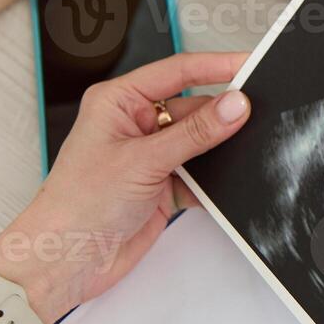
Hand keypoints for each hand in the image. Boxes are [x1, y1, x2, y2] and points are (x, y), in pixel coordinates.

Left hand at [0, 51, 250, 323]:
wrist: (66, 260)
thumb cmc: (76, 205)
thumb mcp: (143, 161)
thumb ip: (195, 133)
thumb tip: (234, 106)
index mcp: (119, 101)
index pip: (177, 71)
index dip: (216, 65)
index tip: (250, 63)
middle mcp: (135, 124)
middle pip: (193, 107)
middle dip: (223, 113)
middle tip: (258, 111)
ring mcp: (150, 157)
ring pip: (200, 141)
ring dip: (219, 148)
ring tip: (246, 147)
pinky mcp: (162, 186)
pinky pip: (200, 174)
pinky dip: (215, 180)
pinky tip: (225, 183)